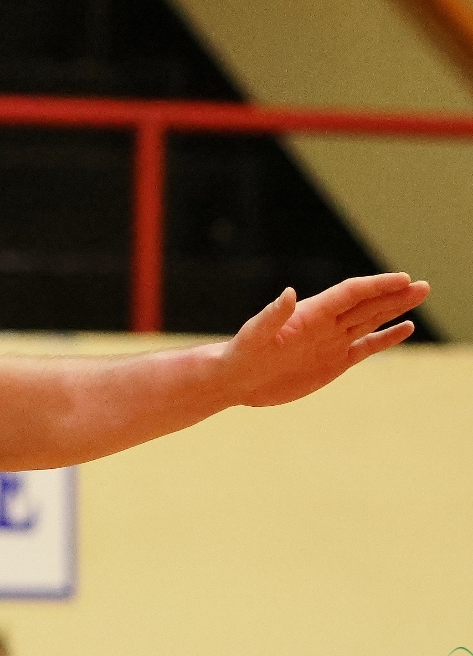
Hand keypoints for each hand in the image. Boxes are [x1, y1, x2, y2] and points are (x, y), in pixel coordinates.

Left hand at [221, 272, 429, 406]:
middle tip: (423, 285)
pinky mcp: (333, 362)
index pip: (350, 294)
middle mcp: (324, 324)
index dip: (376, 286)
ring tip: (419, 296)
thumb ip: (272, 315)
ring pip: (369, 320)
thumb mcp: (254, 335)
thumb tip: (289, 293)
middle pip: (366, 304)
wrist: (236, 380)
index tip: (403, 278)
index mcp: (310, 314)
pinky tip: (405, 328)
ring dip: (394, 309)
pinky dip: (386, 338)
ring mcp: (331, 342)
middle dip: (394, 294)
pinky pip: (366, 347)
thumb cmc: (240, 354)